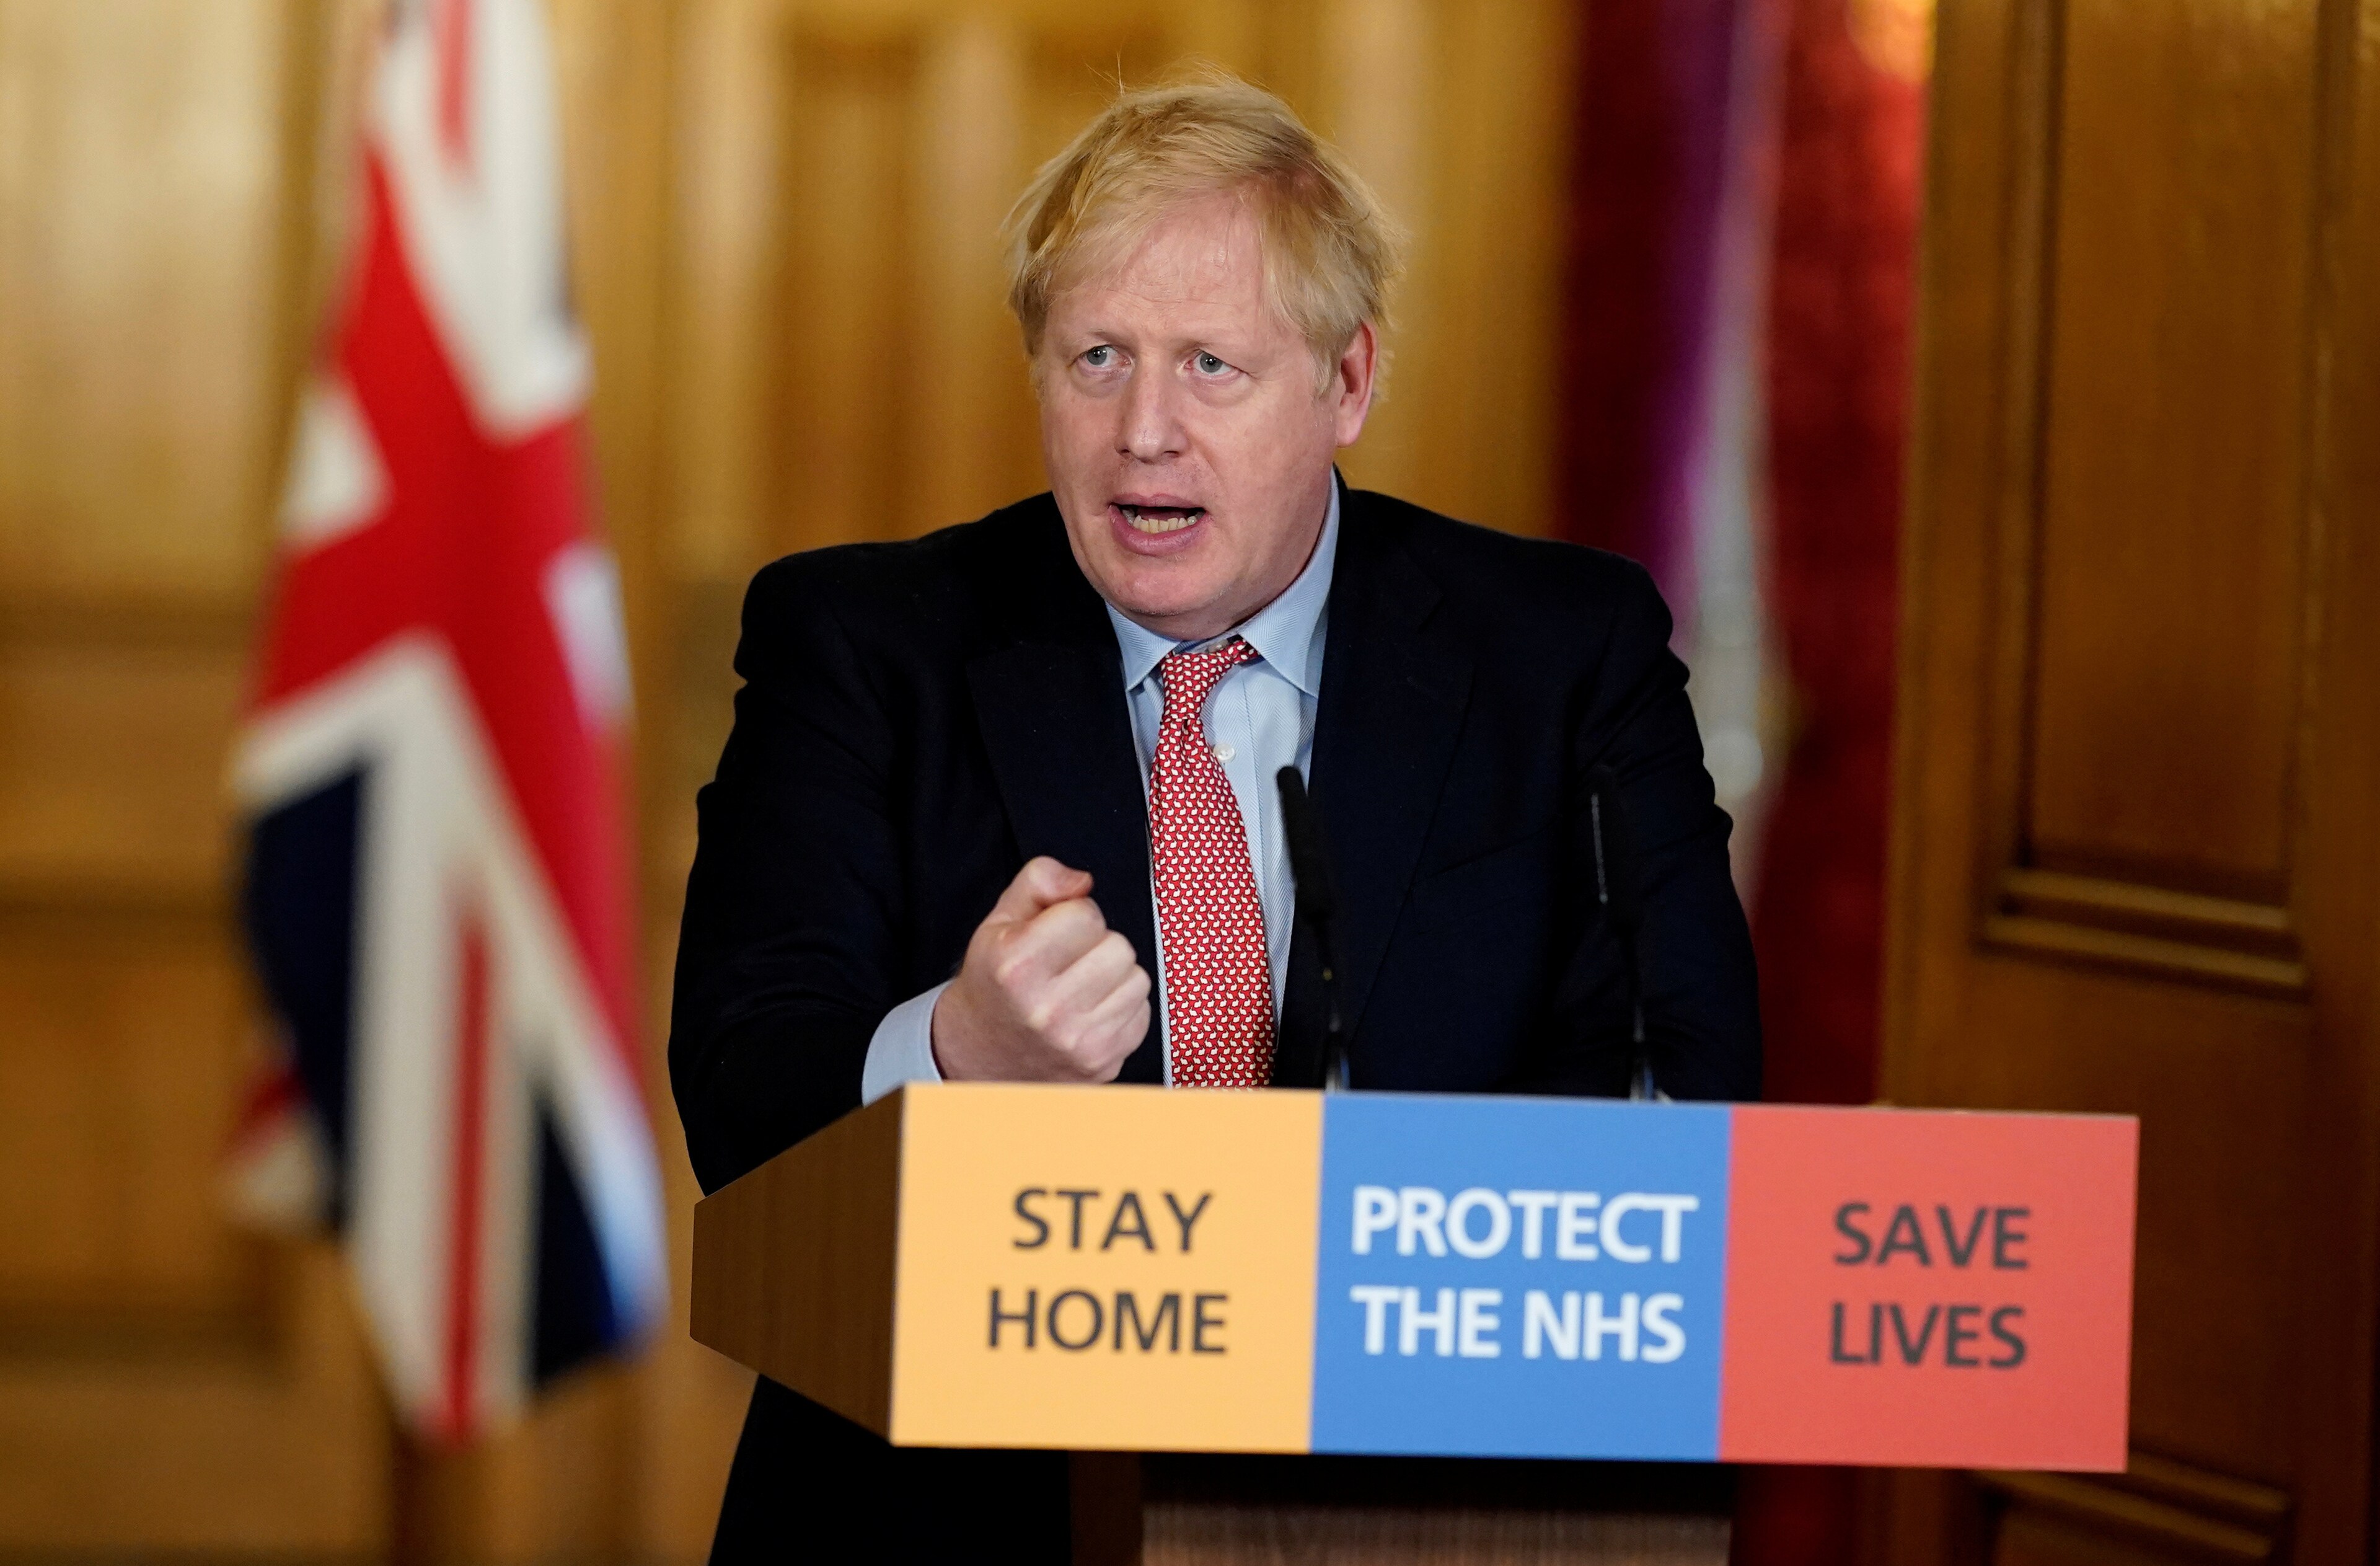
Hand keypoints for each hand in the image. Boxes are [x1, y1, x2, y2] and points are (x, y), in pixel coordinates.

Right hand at [931, 857, 1152, 1081]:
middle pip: (1119, 947)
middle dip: (1098, 946)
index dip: (1074, 916)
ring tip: (1080, 987)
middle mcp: (1047, 1009)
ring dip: (1114, 977)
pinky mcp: (1103, 1063)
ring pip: (1137, 979)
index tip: (1056, 933)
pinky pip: (1143, 1012)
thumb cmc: (995, 984)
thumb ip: (1039, 881)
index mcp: (1017, 966)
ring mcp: (1077, 1041)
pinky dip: (1122, 1008)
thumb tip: (1083, 882)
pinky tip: (1090, 1013)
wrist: (982, 1053)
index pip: (1087, 914)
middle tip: (1069, 962)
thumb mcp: (998, 922)